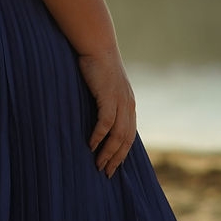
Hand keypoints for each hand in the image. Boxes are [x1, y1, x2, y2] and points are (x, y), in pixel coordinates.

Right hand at [77, 45, 136, 176]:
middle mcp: (128, 105)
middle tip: (106, 174)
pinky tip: (91, 145)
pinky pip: (105, 123)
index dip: (122, 153)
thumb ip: (106, 104)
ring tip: (98, 165)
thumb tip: (99, 122)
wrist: (98, 46)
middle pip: (125, 140)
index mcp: (129, 105)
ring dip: (108, 152)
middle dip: (116, 159)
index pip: (129, 136)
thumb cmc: (98, 67)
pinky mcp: (108, 96)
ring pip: (117, 135)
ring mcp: (120, 101)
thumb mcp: (106, 88)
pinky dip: (98, 136)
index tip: (113, 167)